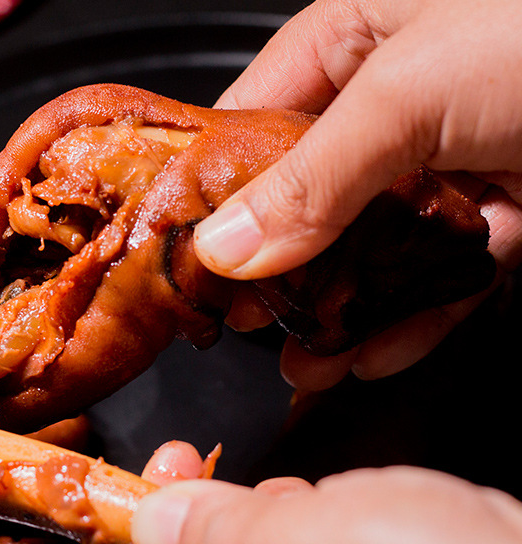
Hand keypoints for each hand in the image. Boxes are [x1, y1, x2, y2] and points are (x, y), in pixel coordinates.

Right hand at [194, 0, 521, 390]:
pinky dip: (411, 319)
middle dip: (278, 274)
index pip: (249, 127)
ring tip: (308, 362)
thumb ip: (312, 176)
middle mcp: (391, 106)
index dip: (213, 198)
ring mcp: (444, 164)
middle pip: (306, 203)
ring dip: (339, 314)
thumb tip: (228, 247)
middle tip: (250, 327)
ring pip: (368, 251)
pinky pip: (437, 275)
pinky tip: (378, 353)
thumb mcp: (412, 91)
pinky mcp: (498, 210)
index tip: (189, 265)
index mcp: (351, 44)